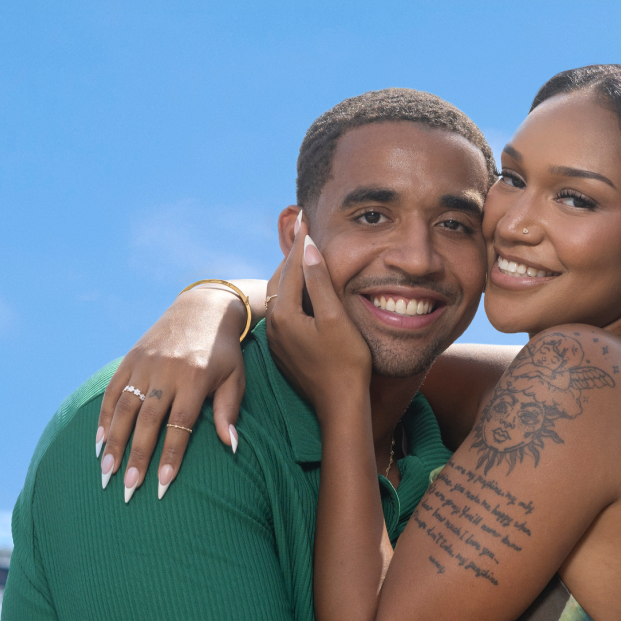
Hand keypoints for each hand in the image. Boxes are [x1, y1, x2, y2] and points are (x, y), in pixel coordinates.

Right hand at [94, 270, 275, 498]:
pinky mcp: (130, 359)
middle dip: (136, 456)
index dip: (170, 456)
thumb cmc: (224, 352)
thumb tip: (232, 446)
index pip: (180, 426)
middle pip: (147, 422)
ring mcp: (144, 365)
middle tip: (127, 487)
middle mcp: (165, 372)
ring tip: (107, 471)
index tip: (162, 485)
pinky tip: (100, 442)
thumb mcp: (235, 379)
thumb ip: (229, 411)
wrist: (202, 308)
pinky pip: (113, 391)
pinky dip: (104, 417)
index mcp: (194, 379)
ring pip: (124, 408)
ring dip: (114, 442)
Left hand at [266, 225, 371, 414]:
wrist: (341, 405)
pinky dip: (294, 295)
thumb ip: (320, 282)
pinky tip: (303, 289)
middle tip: (300, 224)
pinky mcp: (286, 352)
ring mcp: (278, 341)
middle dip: (292, 253)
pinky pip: (287, 313)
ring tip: (301, 251)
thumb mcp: (336, 318)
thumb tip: (308, 246)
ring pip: (282, 297)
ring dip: (292, 274)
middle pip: (281, 280)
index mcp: (285, 315)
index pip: (291, 267)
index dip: (301, 240)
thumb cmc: (345, 363)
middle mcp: (275, 327)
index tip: (305, 215)